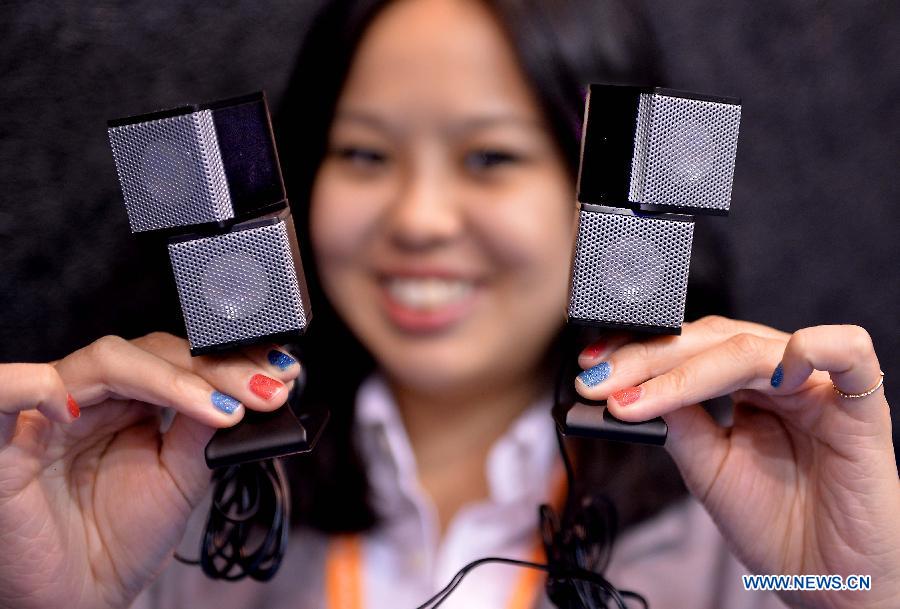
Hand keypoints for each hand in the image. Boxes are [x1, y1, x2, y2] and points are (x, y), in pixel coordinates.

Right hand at [0, 333, 301, 608]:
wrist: (76, 600)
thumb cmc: (119, 541)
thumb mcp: (179, 479)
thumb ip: (203, 431)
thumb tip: (247, 390)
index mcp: (128, 402)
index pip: (179, 358)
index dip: (229, 359)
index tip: (282, 372)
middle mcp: (91, 397)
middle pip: (151, 352)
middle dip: (217, 368)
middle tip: (267, 390)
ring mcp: (47, 414)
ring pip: (104, 361)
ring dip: (170, 377)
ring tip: (222, 407)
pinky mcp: (3, 444)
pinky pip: (3, 393)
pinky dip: (32, 387)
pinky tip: (79, 406)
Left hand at [574, 316, 899, 608]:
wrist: (827, 582)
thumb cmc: (775, 524)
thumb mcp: (707, 466)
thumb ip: (678, 421)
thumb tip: (626, 388)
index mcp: (749, 384)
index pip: (690, 347)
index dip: (640, 351)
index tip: (590, 367)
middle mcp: (782, 375)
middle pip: (711, 341)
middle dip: (646, 359)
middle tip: (599, 381)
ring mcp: (820, 387)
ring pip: (751, 348)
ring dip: (686, 369)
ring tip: (637, 398)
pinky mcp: (862, 408)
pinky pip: (850, 353)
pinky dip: (815, 348)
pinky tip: (769, 371)